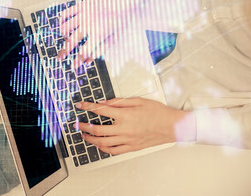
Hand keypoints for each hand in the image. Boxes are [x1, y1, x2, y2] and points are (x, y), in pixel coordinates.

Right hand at [57, 0, 152, 66]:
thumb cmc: (121, 19)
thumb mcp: (115, 37)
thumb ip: (101, 49)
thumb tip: (89, 60)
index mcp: (98, 34)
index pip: (83, 52)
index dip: (77, 61)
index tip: (73, 67)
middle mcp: (88, 24)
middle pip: (71, 42)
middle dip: (64, 52)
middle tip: (60, 58)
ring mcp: (83, 14)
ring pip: (65, 28)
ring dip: (64, 37)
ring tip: (66, 40)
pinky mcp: (81, 5)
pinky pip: (66, 13)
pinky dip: (62, 21)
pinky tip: (64, 25)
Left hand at [74, 97, 194, 154]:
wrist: (172, 126)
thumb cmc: (157, 112)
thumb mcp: (138, 100)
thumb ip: (119, 101)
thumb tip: (104, 102)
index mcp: (126, 115)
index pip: (101, 110)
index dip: (87, 107)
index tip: (80, 105)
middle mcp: (124, 129)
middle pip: (97, 129)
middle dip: (84, 126)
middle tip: (78, 124)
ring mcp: (127, 140)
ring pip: (103, 142)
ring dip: (90, 139)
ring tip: (84, 135)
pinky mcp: (131, 147)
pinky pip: (113, 151)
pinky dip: (103, 148)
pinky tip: (99, 144)